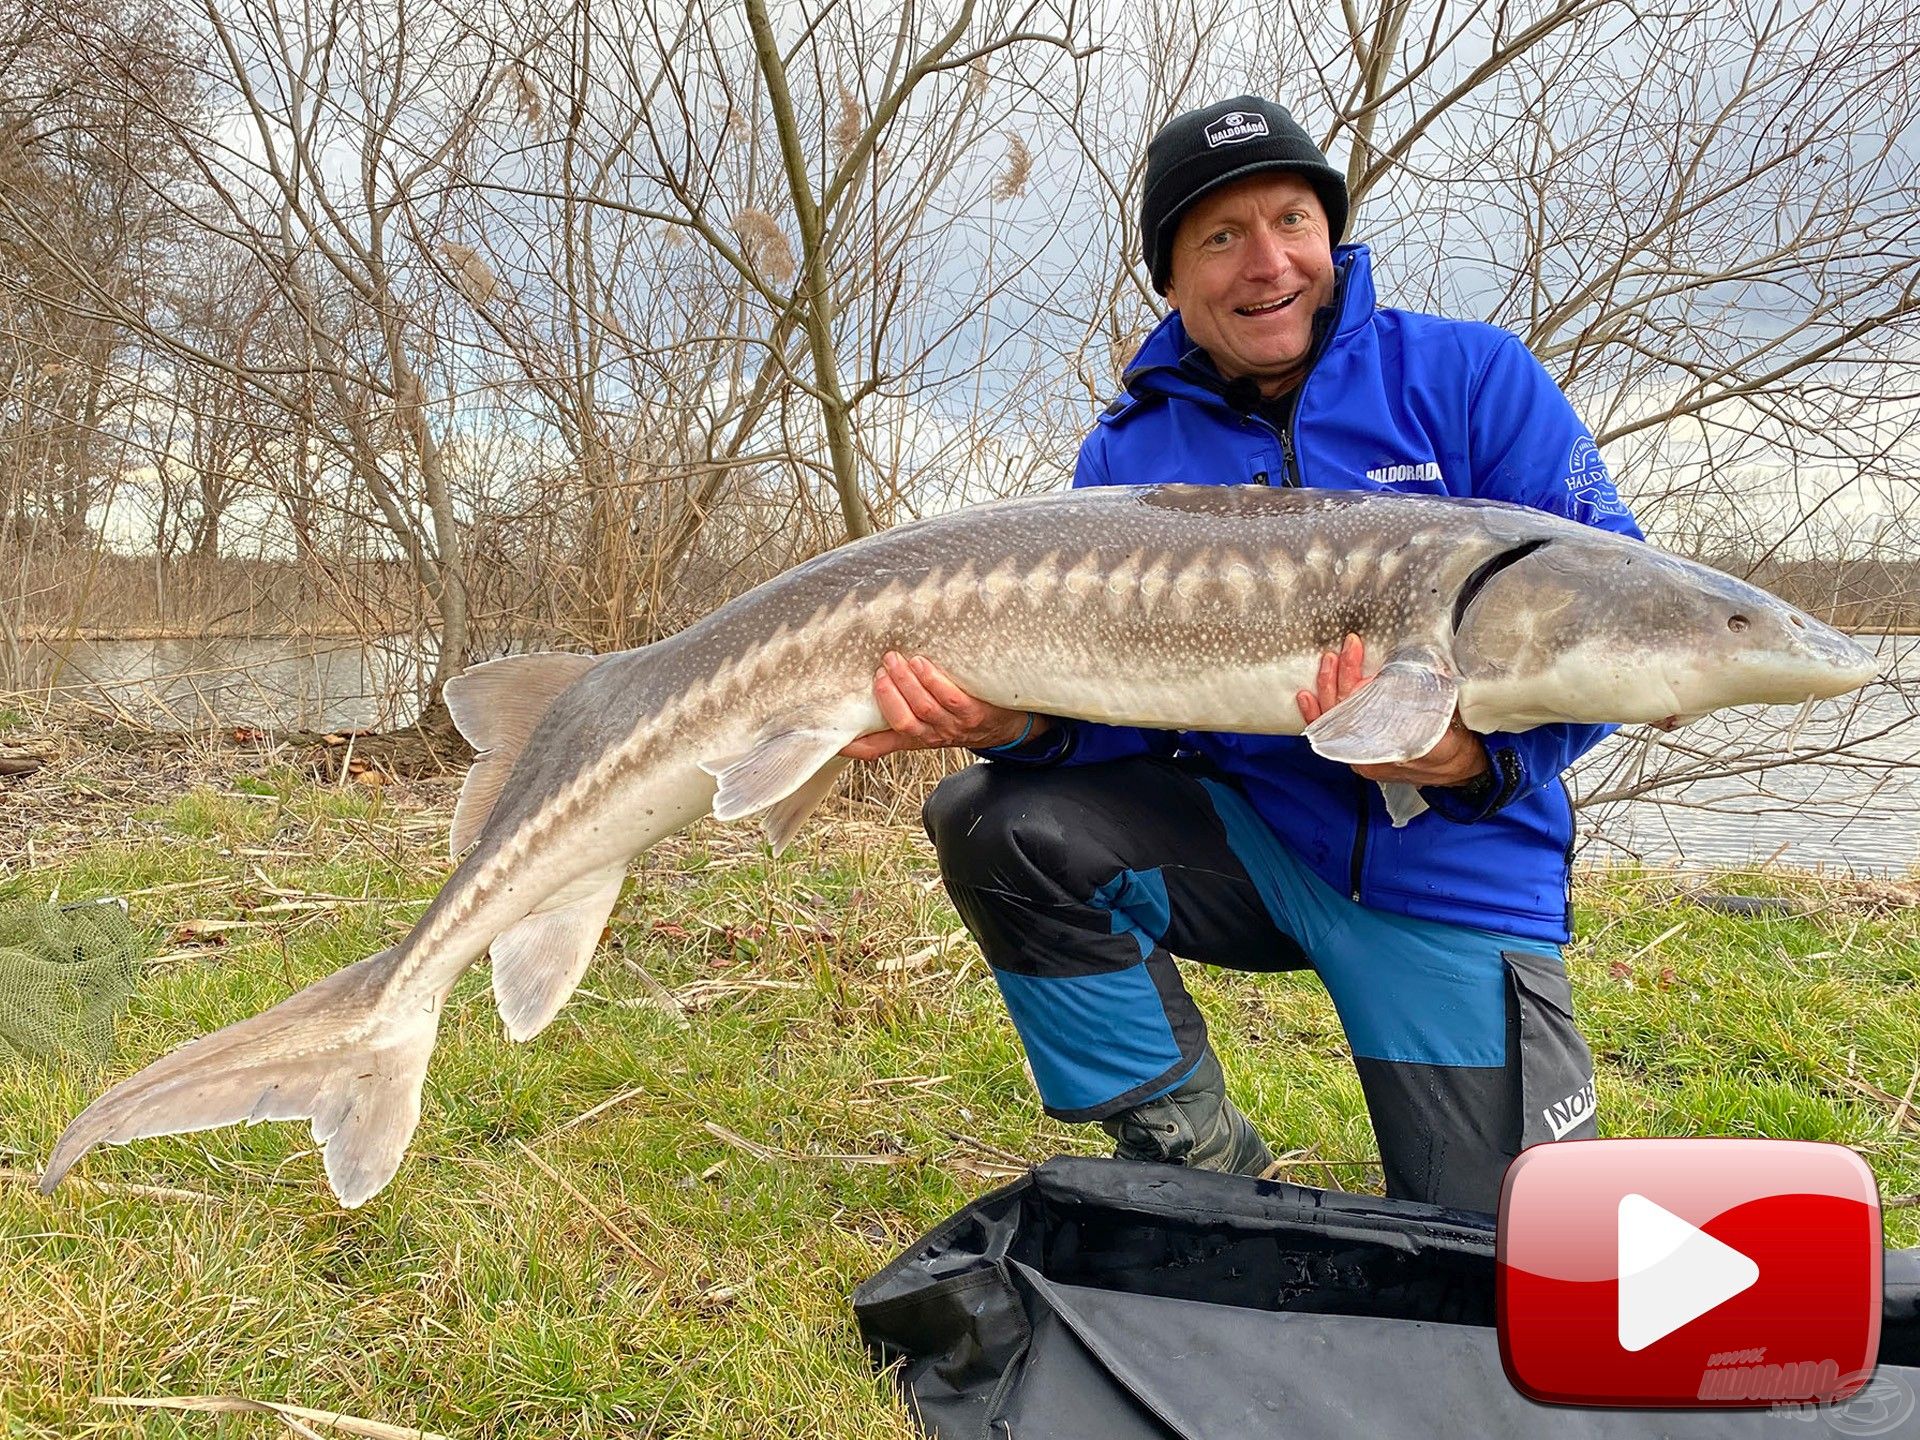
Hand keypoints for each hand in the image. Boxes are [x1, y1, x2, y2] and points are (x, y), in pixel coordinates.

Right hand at [840, 652, 1047, 759]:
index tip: (837, 738)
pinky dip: (932, 680)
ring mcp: (952, 726)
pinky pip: (949, 698)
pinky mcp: (973, 713)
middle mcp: (931, 736)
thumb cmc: (960, 719)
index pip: (880, 747)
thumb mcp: (926, 724)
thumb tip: (867, 695)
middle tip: (880, 669)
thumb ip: (897, 716)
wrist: (1005, 727)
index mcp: (913, 739)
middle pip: (902, 721)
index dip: (858, 745)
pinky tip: (922, 664)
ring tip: (896, 659)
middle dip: (888, 695)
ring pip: (923, 708)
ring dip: (907, 682)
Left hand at [1295, 633, 1489, 787]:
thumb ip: (1426, 713)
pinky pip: (1333, 727)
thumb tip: (1423, 678)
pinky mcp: (1362, 741)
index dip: (1347, 681)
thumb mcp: (1440, 735)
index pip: (1350, 714)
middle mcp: (1361, 754)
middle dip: (1335, 679)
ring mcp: (1359, 748)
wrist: (1461, 767)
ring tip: (1328, 660)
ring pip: (1333, 717)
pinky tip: (1306, 696)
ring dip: (1328, 687)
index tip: (1348, 656)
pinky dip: (1318, 711)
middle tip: (1341, 651)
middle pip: (1338, 713)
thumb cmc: (1452, 750)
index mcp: (1377, 754)